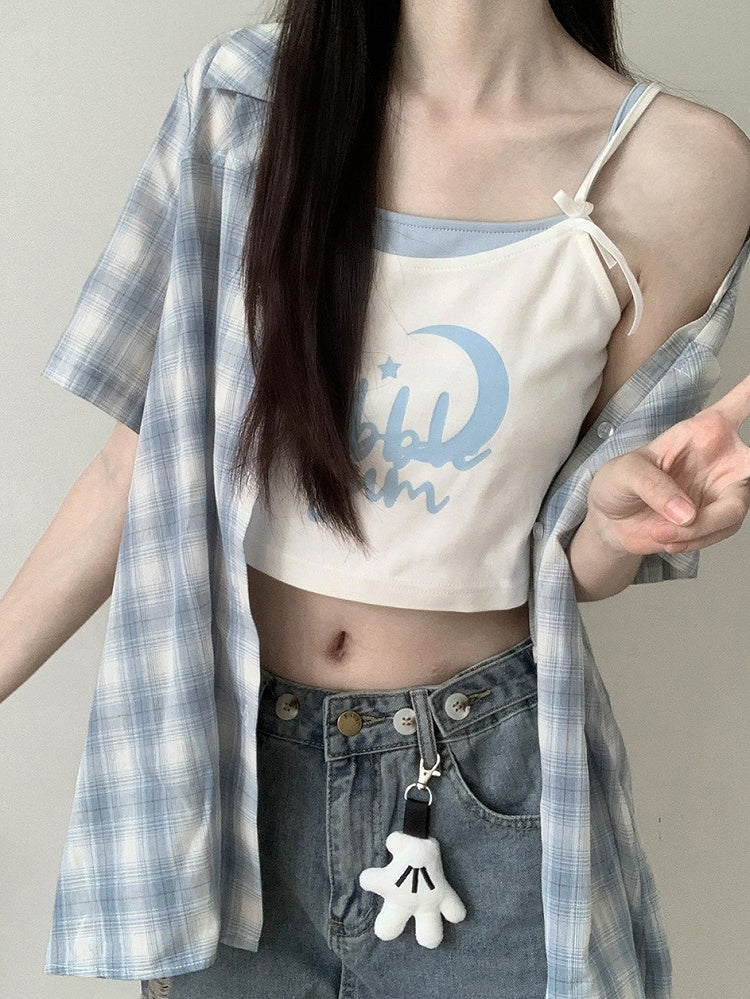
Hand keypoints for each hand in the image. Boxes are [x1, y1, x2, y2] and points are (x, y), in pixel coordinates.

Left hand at [586, 373, 749, 555]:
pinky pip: (721, 531)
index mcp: (703, 430)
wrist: (610, 524)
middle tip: (730, 496)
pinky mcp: (717, 520)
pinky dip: (695, 540)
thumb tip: (687, 512)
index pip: (741, 404)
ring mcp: (722, 490)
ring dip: (700, 528)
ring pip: (734, 509)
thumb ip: (654, 487)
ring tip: (661, 532)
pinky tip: (668, 539)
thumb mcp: (625, 473)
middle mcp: (721, 458)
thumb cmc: (618, 484)